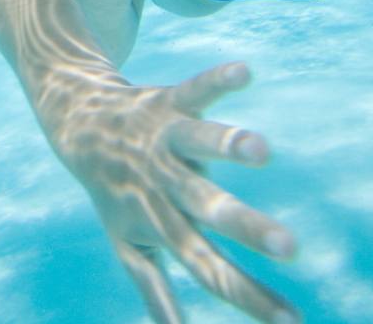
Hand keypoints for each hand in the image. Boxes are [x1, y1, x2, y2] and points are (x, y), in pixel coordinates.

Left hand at [50, 61, 297, 322]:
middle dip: (248, 228)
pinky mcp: (168, 103)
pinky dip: (218, 80)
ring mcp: (165, 141)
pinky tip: (245, 72)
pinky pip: (195, 89)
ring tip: (261, 149)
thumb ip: (156, 291)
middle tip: (290, 246)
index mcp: (164, 224)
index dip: (250, 297)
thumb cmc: (116, 191)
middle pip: (209, 209)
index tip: (294, 322)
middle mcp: (165, 183)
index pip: (210, 269)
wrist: (78, 128)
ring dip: (228, 146)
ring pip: (199, 144)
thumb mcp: (131, 244)